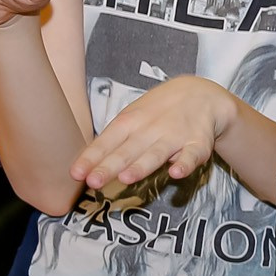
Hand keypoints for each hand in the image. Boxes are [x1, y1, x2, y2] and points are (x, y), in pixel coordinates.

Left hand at [72, 74, 230, 195]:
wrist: (200, 94)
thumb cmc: (159, 111)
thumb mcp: (133, 117)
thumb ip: (115, 141)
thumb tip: (89, 164)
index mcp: (129, 122)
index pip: (106, 142)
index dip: (90, 158)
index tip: (76, 173)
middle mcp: (149, 129)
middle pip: (127, 151)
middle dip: (109, 166)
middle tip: (94, 181)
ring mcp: (174, 137)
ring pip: (156, 153)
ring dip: (141, 166)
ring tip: (126, 178)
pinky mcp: (198, 144)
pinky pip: (192, 155)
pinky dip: (185, 164)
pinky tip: (176, 173)